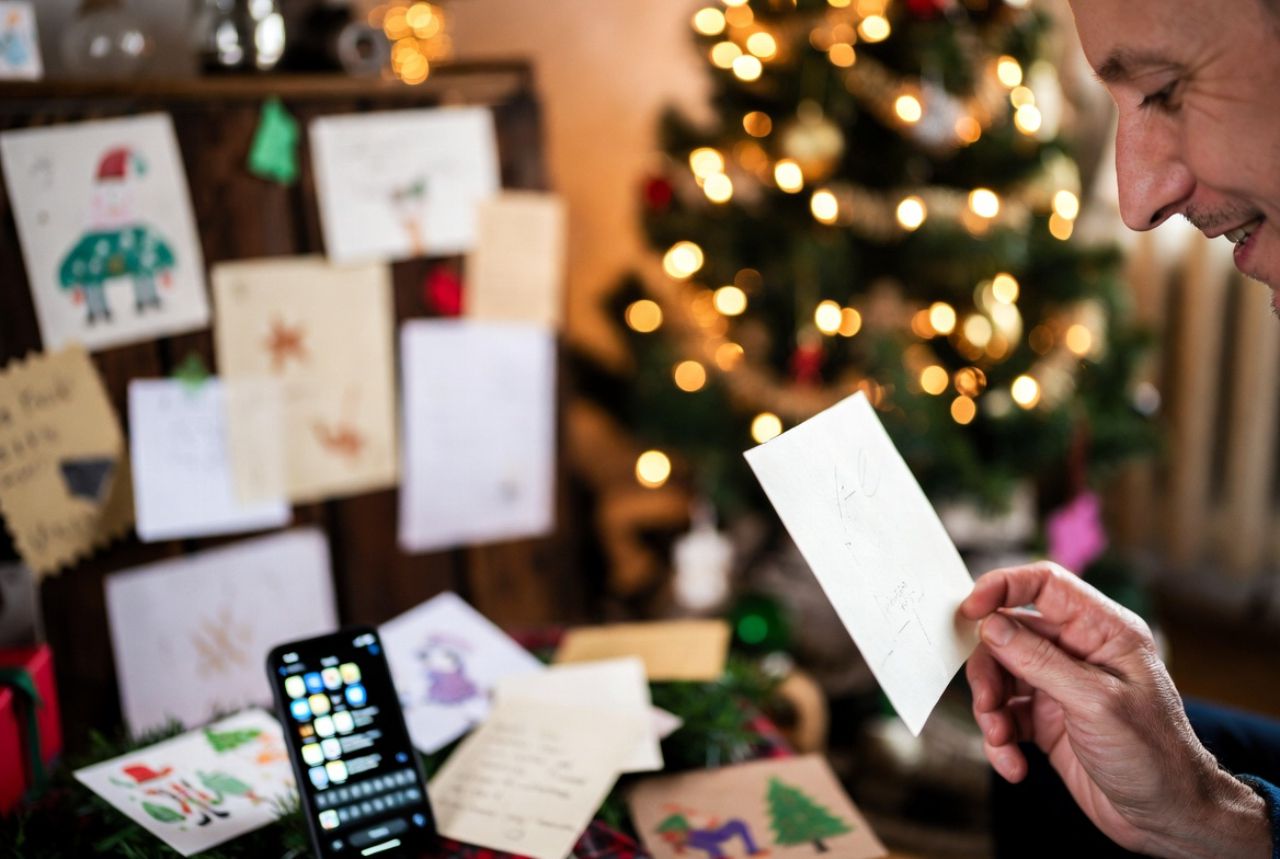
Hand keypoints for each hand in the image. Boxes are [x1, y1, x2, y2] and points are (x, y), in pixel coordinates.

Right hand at [960, 562, 1269, 858]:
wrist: (1170, 819)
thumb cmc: (1154, 757)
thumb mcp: (1094, 703)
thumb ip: (1039, 660)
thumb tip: (991, 625)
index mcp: (1104, 631)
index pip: (1045, 585)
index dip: (1002, 586)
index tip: (969, 610)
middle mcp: (1079, 652)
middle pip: (1010, 634)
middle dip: (990, 669)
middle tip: (987, 701)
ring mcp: (1061, 685)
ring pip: (1001, 676)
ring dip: (991, 709)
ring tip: (1000, 739)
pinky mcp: (1047, 719)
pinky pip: (1006, 715)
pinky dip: (1000, 739)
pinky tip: (1013, 763)